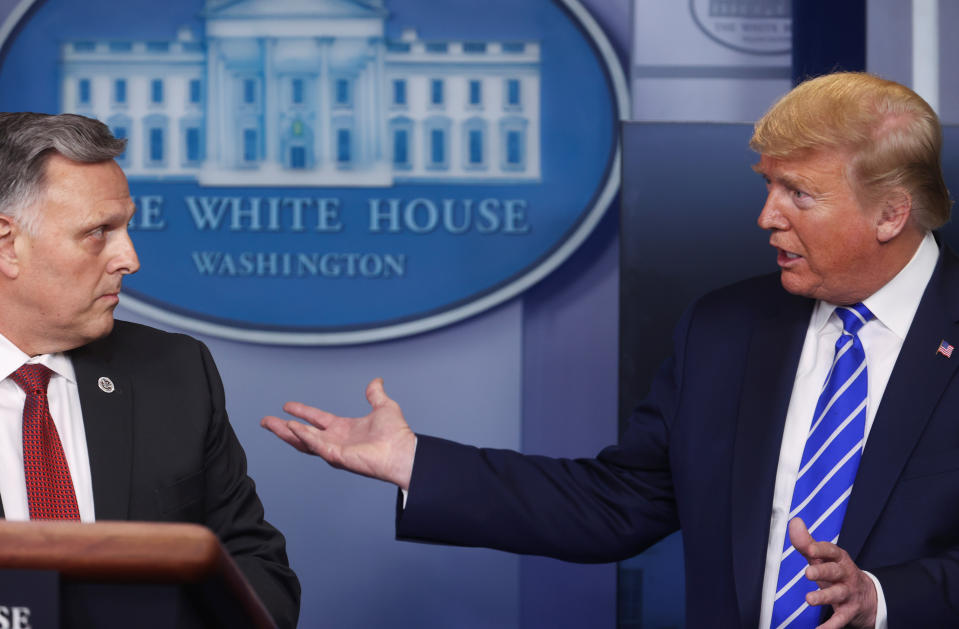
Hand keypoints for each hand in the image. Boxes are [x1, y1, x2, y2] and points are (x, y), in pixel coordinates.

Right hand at [261, 378, 416, 489]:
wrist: (403, 451)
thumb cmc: (397, 435)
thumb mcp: (384, 407)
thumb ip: (375, 394)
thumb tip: (376, 380)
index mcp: (344, 429)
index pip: (317, 419)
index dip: (302, 412)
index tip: (287, 406)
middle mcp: (336, 440)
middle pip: (303, 433)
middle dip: (282, 428)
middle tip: (265, 421)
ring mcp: (334, 450)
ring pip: (304, 441)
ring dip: (286, 433)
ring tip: (271, 424)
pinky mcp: (336, 456)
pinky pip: (316, 445)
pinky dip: (303, 435)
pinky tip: (292, 427)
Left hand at [788, 517, 877, 628]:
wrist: (867, 596)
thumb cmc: (837, 572)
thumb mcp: (823, 557)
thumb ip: (806, 542)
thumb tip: (794, 521)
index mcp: (838, 558)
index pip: (831, 551)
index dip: (820, 550)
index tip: (809, 549)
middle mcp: (845, 574)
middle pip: (834, 572)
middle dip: (822, 572)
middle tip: (808, 573)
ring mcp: (848, 593)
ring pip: (837, 594)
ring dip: (824, 596)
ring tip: (809, 600)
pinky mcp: (849, 611)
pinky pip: (840, 619)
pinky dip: (831, 625)